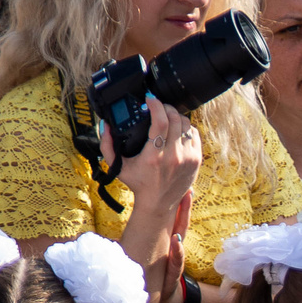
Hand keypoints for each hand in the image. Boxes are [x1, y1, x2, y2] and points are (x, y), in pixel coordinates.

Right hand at [111, 100, 203, 252]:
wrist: (159, 203)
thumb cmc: (138, 183)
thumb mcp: (118, 166)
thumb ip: (107, 145)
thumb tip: (105, 125)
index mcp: (154, 156)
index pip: (160, 121)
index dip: (156, 105)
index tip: (150, 99)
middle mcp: (173, 156)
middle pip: (175, 118)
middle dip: (165, 107)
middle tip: (157, 106)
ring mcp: (188, 158)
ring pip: (186, 124)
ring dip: (176, 116)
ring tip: (166, 117)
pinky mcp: (196, 160)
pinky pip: (194, 134)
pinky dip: (185, 128)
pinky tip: (176, 129)